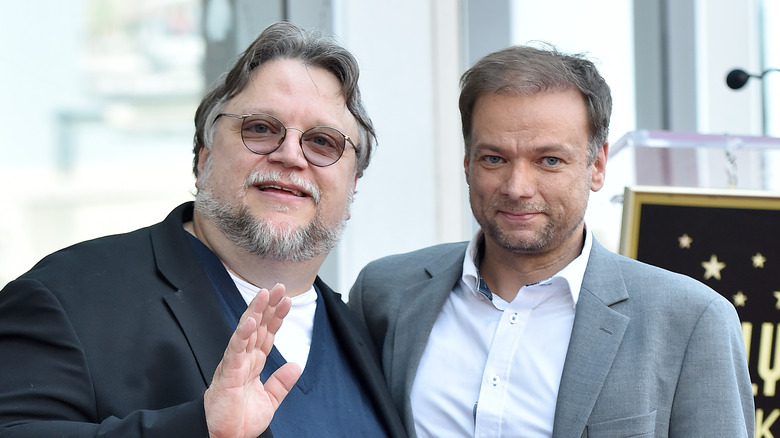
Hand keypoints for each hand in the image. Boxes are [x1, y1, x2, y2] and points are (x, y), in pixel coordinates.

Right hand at [204, 283, 301, 437]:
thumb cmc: (239, 420)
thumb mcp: (269, 400)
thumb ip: (281, 382)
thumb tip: (296, 365)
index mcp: (253, 364)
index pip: (267, 334)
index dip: (277, 317)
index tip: (287, 300)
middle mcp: (244, 359)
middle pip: (257, 326)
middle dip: (268, 306)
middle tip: (278, 287)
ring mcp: (235, 364)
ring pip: (246, 332)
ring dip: (255, 312)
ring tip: (264, 294)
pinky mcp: (228, 373)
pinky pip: (236, 349)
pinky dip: (242, 334)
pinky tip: (250, 321)